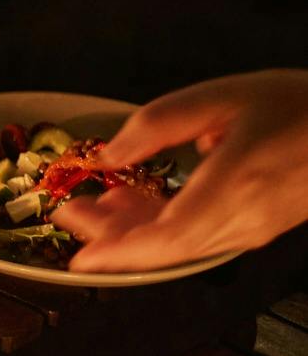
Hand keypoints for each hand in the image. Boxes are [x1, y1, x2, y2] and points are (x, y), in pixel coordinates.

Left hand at [59, 69, 307, 271]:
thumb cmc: (299, 105)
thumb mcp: (223, 97)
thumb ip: (159, 125)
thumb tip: (109, 155)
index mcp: (235, 187)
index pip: (168, 240)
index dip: (120, 254)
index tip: (79, 258)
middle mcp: (245, 219)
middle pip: (166, 248)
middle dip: (112, 237)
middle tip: (71, 211)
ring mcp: (255, 227)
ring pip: (181, 245)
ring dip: (134, 230)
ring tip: (100, 201)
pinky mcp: (260, 226)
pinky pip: (201, 236)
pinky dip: (163, 224)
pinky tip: (142, 199)